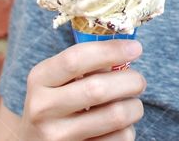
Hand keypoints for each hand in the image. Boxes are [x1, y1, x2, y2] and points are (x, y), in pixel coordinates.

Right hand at [19, 39, 145, 139]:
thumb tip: (128, 52)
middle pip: (98, 89)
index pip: (75, 59)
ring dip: (134, 107)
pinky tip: (119, 125)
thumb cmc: (57, 103)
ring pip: (115, 115)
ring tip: (132, 104)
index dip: (110, 51)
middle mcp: (43, 108)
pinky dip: (128, 128)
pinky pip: (119, 138)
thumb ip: (87, 64)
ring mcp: (57, 136)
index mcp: (40, 79)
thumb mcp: (58, 79)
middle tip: (139, 81)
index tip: (136, 47)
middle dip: (130, 81)